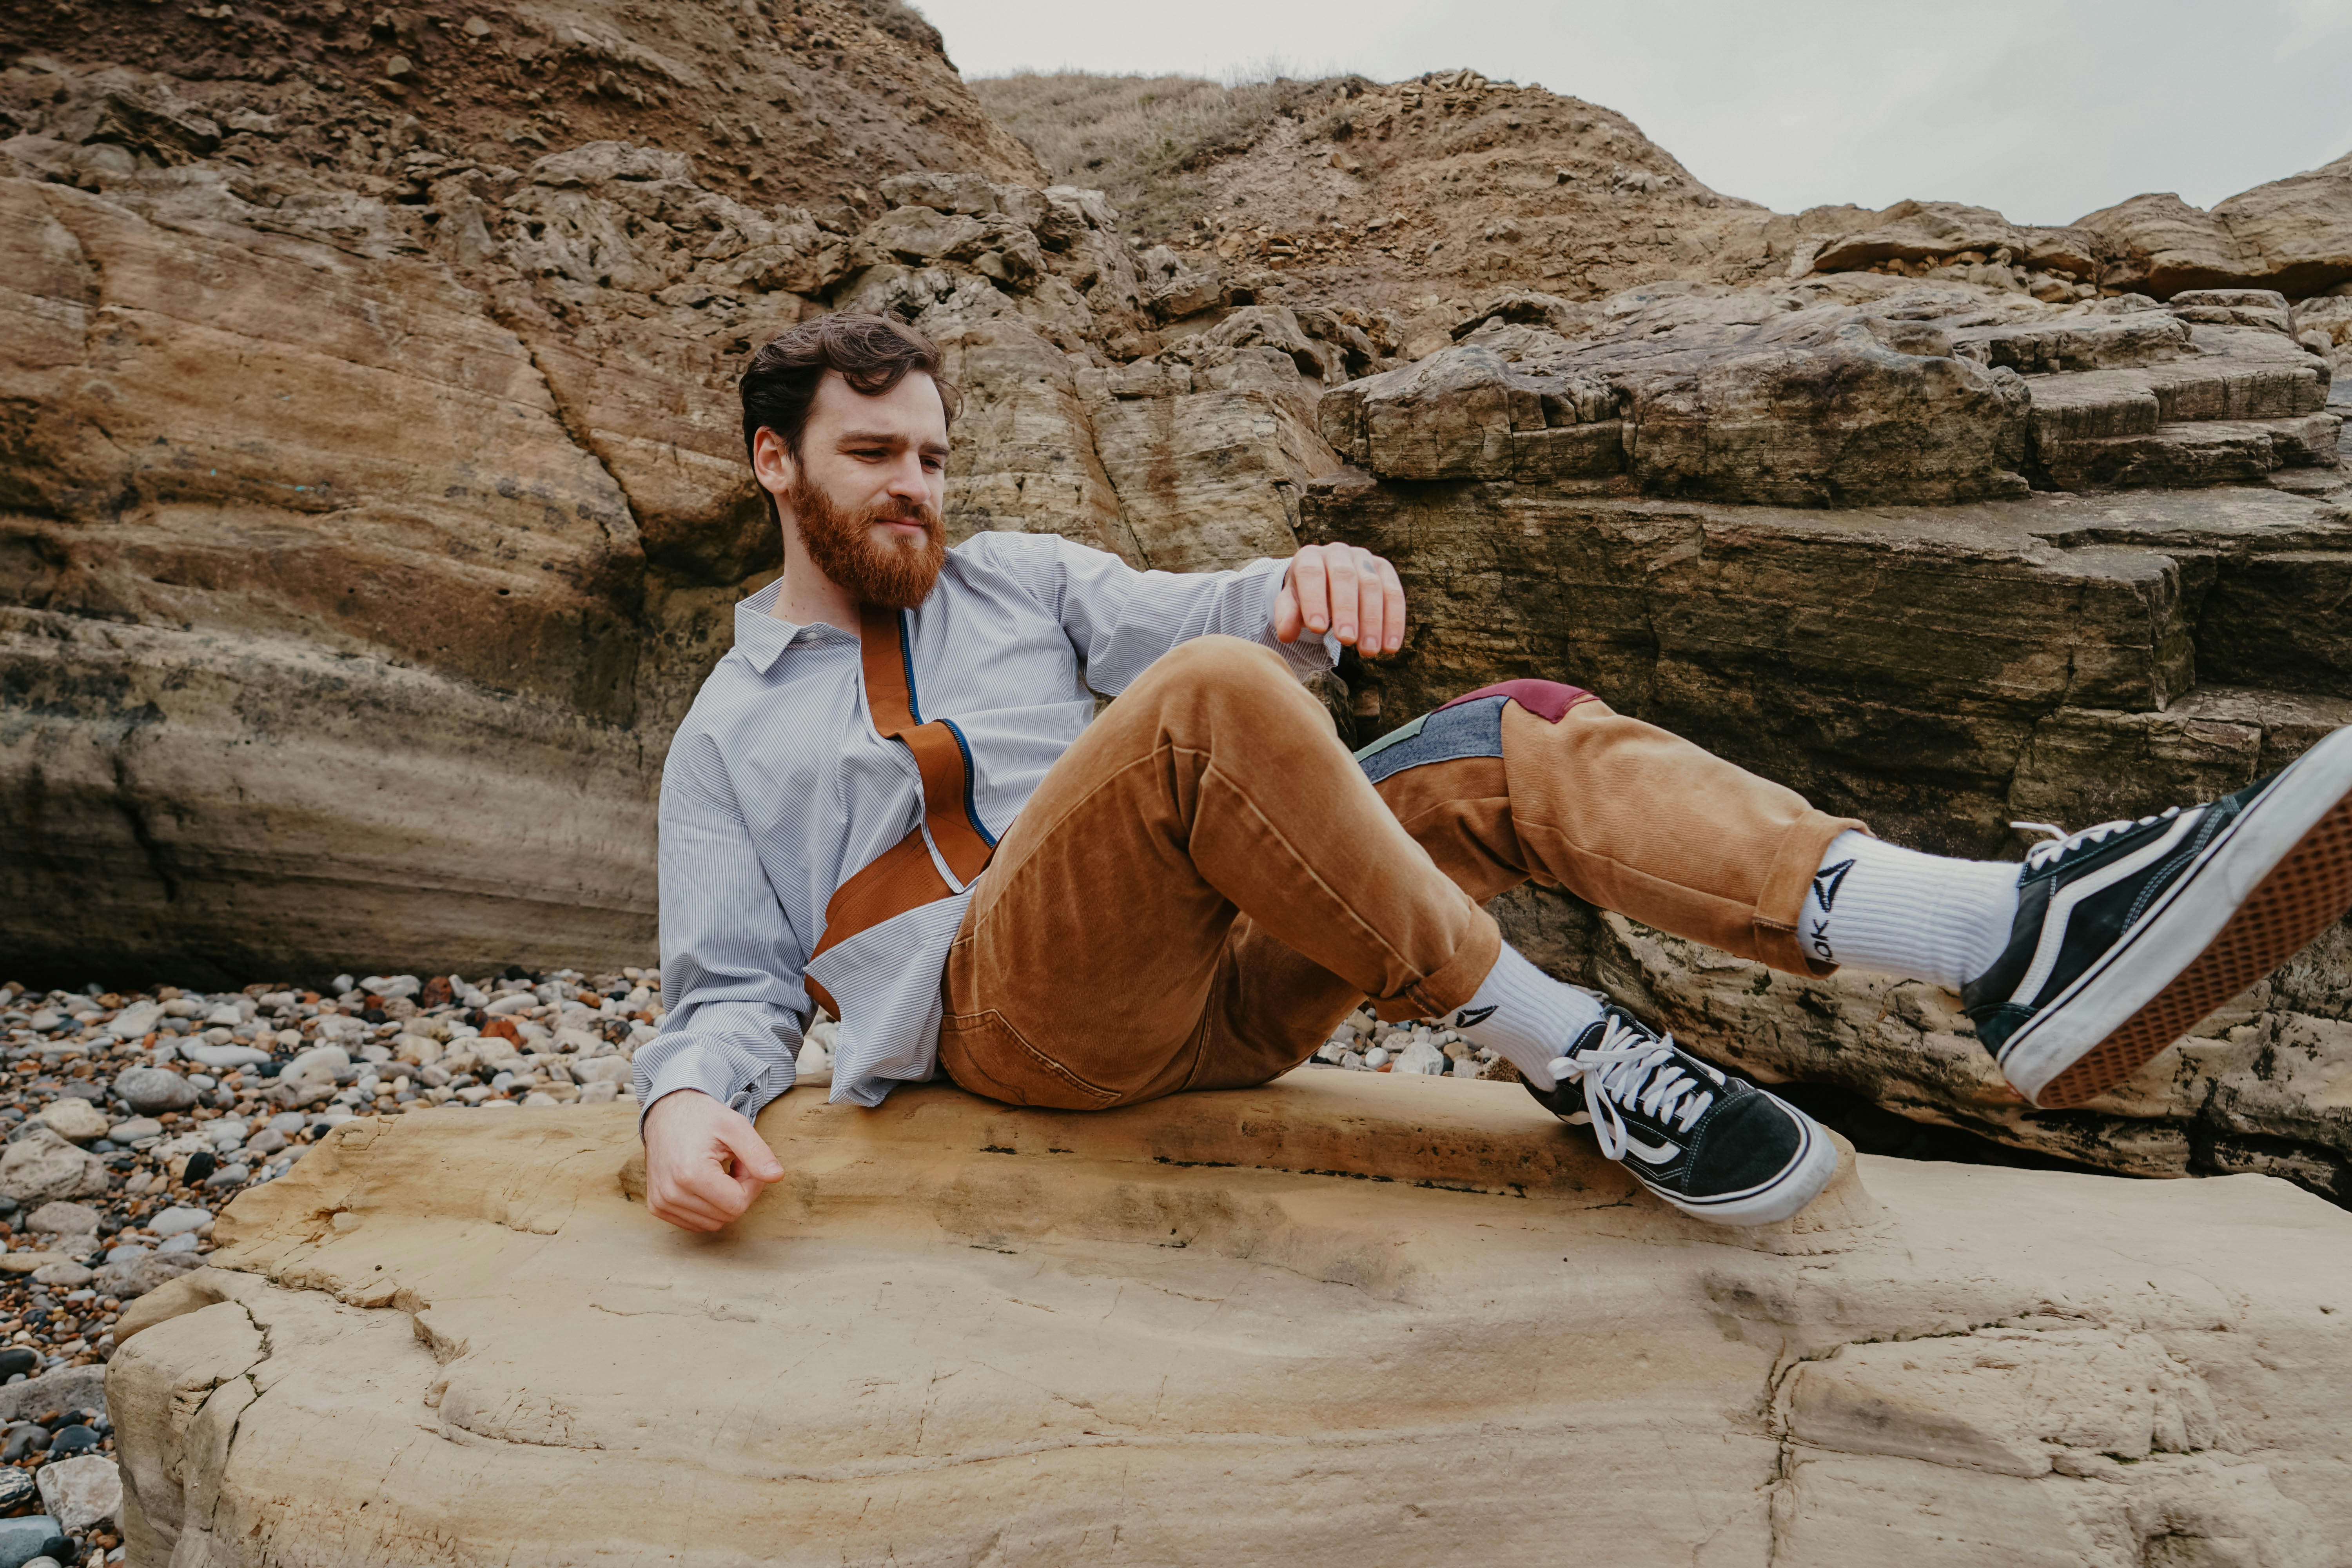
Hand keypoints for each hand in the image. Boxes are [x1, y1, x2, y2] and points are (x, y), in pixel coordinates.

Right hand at [641, 1088, 784, 1231]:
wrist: (666, 1113)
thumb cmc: (701, 1117)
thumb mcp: (735, 1126)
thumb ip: (758, 1153)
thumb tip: (776, 1177)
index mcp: (690, 1174)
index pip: (738, 1204)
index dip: (750, 1184)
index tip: (743, 1162)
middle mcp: (671, 1194)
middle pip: (727, 1216)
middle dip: (738, 1192)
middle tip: (733, 1164)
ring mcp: (661, 1203)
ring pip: (712, 1223)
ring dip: (723, 1201)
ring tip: (717, 1172)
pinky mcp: (657, 1207)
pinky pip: (695, 1223)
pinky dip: (707, 1207)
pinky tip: (704, 1182)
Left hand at [1275, 542, 1405, 654]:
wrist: (1326, 582)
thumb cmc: (1305, 596)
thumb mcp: (1291, 604)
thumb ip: (1287, 616)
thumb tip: (1286, 635)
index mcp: (1310, 557)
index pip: (1311, 574)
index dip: (1314, 600)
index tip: (1317, 628)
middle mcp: (1338, 552)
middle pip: (1345, 577)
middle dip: (1347, 610)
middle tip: (1346, 640)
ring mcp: (1364, 559)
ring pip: (1372, 586)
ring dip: (1373, 621)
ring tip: (1368, 651)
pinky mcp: (1385, 570)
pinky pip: (1394, 594)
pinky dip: (1394, 621)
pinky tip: (1390, 646)